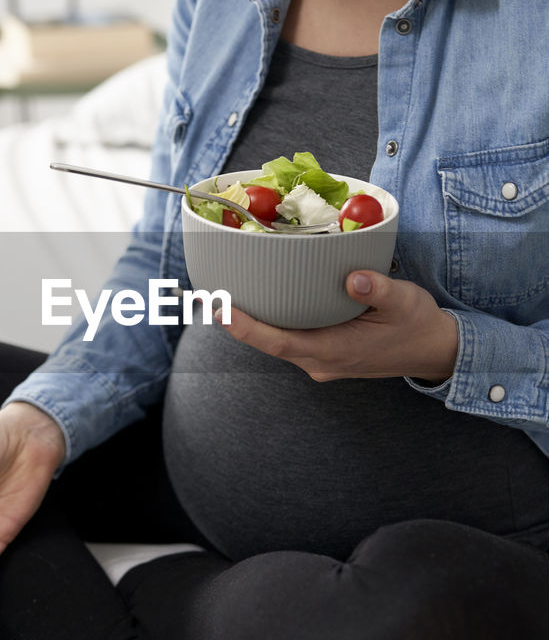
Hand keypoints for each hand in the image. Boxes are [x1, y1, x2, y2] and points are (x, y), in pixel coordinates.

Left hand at [218, 270, 457, 383]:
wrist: (434, 351)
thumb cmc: (418, 325)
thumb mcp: (405, 302)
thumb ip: (379, 290)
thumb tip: (354, 278)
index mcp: (334, 351)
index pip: (279, 342)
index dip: (245, 328)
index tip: (219, 310)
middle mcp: (319, 361)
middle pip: (267, 342)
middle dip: (235, 320)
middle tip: (204, 294)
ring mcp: (319, 360)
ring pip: (276, 340)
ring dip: (250, 321)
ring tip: (220, 295)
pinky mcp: (322, 353)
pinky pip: (288, 337)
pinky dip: (270, 321)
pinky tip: (257, 300)